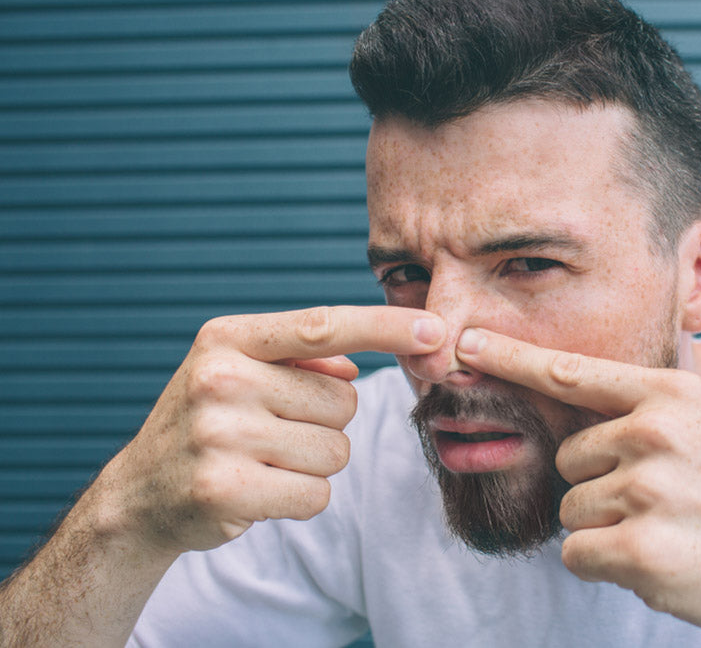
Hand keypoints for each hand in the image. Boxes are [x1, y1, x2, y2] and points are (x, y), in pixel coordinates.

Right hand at [99, 305, 444, 555]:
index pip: (323, 325)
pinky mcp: (224, 489)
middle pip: (345, 402)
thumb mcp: (241, 370)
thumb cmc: (210, 422)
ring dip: (313, 464)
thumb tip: (356, 364)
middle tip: (272, 432)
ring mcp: (219, 434)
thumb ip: (302, 358)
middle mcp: (221, 378)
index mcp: (228, 338)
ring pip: (336, 451)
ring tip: (263, 461)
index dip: (386, 327)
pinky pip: (316, 495)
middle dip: (326, 423)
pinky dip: (300, 499)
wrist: (140, 493)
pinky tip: (258, 491)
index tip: (437, 331)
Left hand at [455, 327, 700, 643]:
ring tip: (675, 532)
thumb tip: (582, 420)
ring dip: (609, 531)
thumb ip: (648, 412)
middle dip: (602, 489)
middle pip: (568, 461)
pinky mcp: (640, 549)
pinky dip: (611, 566)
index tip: (464, 343)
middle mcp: (653, 430)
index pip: (570, 373)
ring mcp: (647, 489)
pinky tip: (667, 563)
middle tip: (669, 505)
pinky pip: (580, 555)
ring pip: (571, 512)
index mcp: (670, 394)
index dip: (511, 358)